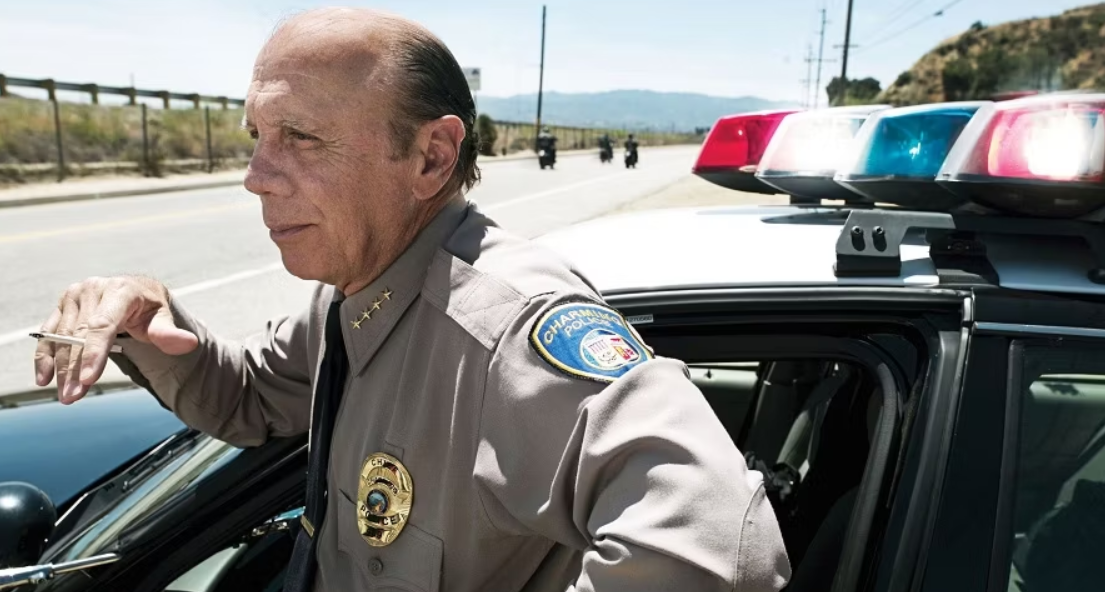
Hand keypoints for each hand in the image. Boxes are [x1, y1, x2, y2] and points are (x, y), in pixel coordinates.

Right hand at [34, 276, 198, 403]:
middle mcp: (93, 289)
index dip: (93, 353)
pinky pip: (48, 334)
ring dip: (60, 369)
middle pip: (78, 335)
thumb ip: (170, 333)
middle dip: (74, 369)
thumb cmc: (150, 308)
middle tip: (72, 397)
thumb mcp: (163, 318)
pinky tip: (43, 379)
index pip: (102, 326)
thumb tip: (188, 343)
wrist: (135, 292)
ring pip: (61, 338)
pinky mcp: (61, 306)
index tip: (87, 379)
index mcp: (120, 290)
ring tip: (65, 395)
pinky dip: (44, 357)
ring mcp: (74, 297)